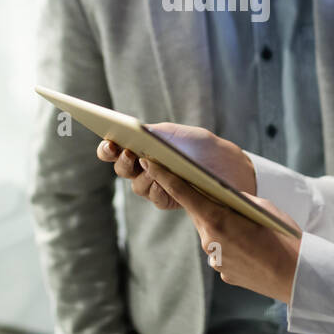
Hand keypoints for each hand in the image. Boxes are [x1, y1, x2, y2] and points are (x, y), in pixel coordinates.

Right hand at [96, 122, 255, 209]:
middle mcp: (142, 169)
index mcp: (139, 148)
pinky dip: (160, 189)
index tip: (110, 143)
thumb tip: (137, 135)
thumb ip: (155, 134)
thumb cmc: (199, 144)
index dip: (107, 149)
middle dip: (123, 162)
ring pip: (138, 186)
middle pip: (121, 169)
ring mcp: (154, 185)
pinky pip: (157, 197)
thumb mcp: (176, 134)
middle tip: (130, 154)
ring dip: (145, 176)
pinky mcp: (168, 200)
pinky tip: (166, 182)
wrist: (226, 163)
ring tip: (152, 166)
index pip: (113, 150)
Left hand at [140, 159, 301, 302]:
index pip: (183, 192)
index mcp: (216, 218)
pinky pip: (223, 253)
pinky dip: (233, 247)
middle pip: (199, 214)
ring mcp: (215, 259)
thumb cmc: (282, 236)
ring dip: (224, 228)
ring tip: (251, 232)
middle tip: (226, 200)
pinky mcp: (224, 273)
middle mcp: (209, 240)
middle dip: (207, 205)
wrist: (296, 275)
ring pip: (212, 235)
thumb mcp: (261, 207)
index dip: (163, 176)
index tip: (148, 163)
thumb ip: (236, 200)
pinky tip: (252, 249)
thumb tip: (223, 198)